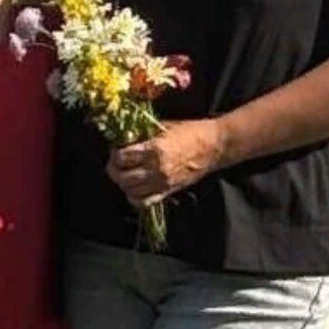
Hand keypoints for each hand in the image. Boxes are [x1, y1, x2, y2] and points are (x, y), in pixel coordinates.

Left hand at [106, 119, 226, 207]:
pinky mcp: (169, 191)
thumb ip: (143, 133)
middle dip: (114, 170)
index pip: (122, 157)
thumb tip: (124, 137)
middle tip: (115, 163)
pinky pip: (145, 202)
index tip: (117, 149)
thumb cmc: (190, 131)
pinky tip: (133, 190)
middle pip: (123, 177)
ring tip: (123, 174)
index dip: (115, 153)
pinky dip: (134, 198)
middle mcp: (157, 169)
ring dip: (123, 183)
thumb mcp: (164, 126)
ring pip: (131, 191)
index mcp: (155, 149)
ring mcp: (163, 183)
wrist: (214, 146)